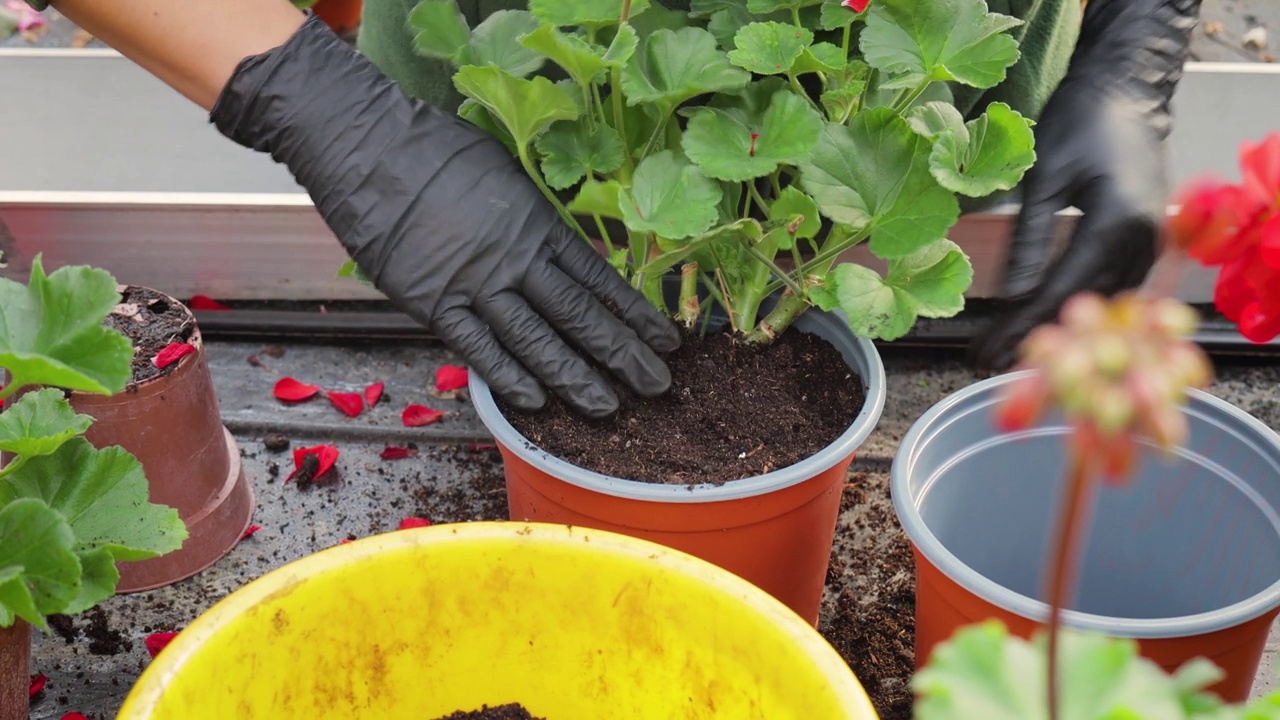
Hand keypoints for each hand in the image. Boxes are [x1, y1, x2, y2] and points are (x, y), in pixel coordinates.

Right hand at [211, 15, 679, 417]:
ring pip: (536, 340)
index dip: (634, 313)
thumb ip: (532, 217)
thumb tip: (558, 248)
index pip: (598, 278)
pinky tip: (537, 402)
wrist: (367, 146)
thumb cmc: (434, 149)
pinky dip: (507, 376)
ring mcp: (475, 284)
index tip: (664, 340)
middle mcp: (515, 258)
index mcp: (536, 223)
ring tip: (609, 408)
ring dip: (575, 377)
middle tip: (656, 387)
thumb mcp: (503, 172)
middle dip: (621, 354)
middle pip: (579, 314)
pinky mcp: (433, 302)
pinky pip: (478, 348)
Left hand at [968, 0, 1200, 372]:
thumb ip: (1030, 238)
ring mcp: (1147, 244)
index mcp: (1115, 222)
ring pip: (1097, 304)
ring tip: (1005, 352)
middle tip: (984, 361)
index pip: (1060, 290)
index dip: (1021, 326)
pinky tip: (1041, 325)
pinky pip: (1109, 289)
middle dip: (1030, 338)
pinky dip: (1074, 308)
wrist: (1127, 94)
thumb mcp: (1045, 176)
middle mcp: (1140, 241)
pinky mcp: (1143, 243)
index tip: (985, 351)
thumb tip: (1011, 294)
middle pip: (1079, 306)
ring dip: (1053, 329)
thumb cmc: (1080, 124)